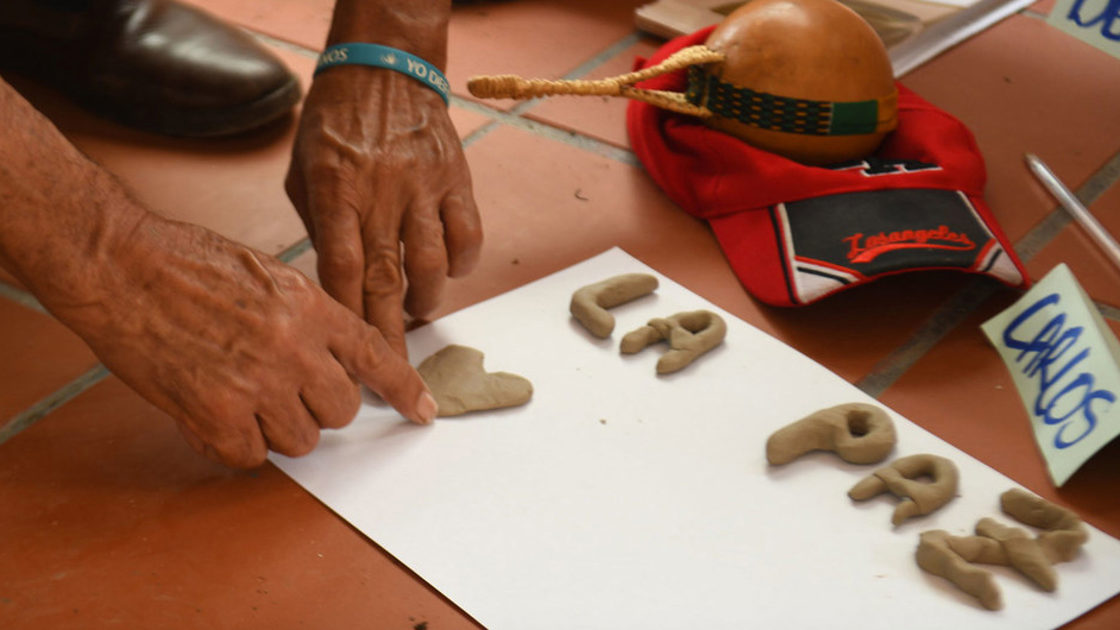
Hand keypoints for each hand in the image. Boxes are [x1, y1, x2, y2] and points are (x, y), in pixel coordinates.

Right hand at [50, 214, 437, 468]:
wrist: (120, 266)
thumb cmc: (186, 263)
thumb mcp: (268, 275)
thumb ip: (306, 319)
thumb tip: (328, 362)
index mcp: (311, 307)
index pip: (376, 356)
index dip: (404, 389)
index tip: (423, 410)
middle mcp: (295, 348)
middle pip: (341, 410)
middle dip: (319, 406)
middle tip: (283, 387)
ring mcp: (257, 385)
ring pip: (301, 439)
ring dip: (277, 427)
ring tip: (240, 392)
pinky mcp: (216, 415)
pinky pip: (250, 456)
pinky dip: (234, 443)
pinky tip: (212, 411)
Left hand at [286, 66, 481, 356]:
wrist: (383, 70)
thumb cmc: (334, 125)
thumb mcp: (304, 172)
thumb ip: (318, 228)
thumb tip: (336, 287)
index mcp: (335, 190)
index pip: (343, 269)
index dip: (349, 320)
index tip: (349, 357)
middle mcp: (381, 191)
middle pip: (386, 278)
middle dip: (388, 335)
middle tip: (392, 376)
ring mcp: (423, 186)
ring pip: (430, 264)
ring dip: (422, 301)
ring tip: (412, 312)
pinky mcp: (456, 180)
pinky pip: (467, 237)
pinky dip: (458, 265)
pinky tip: (444, 272)